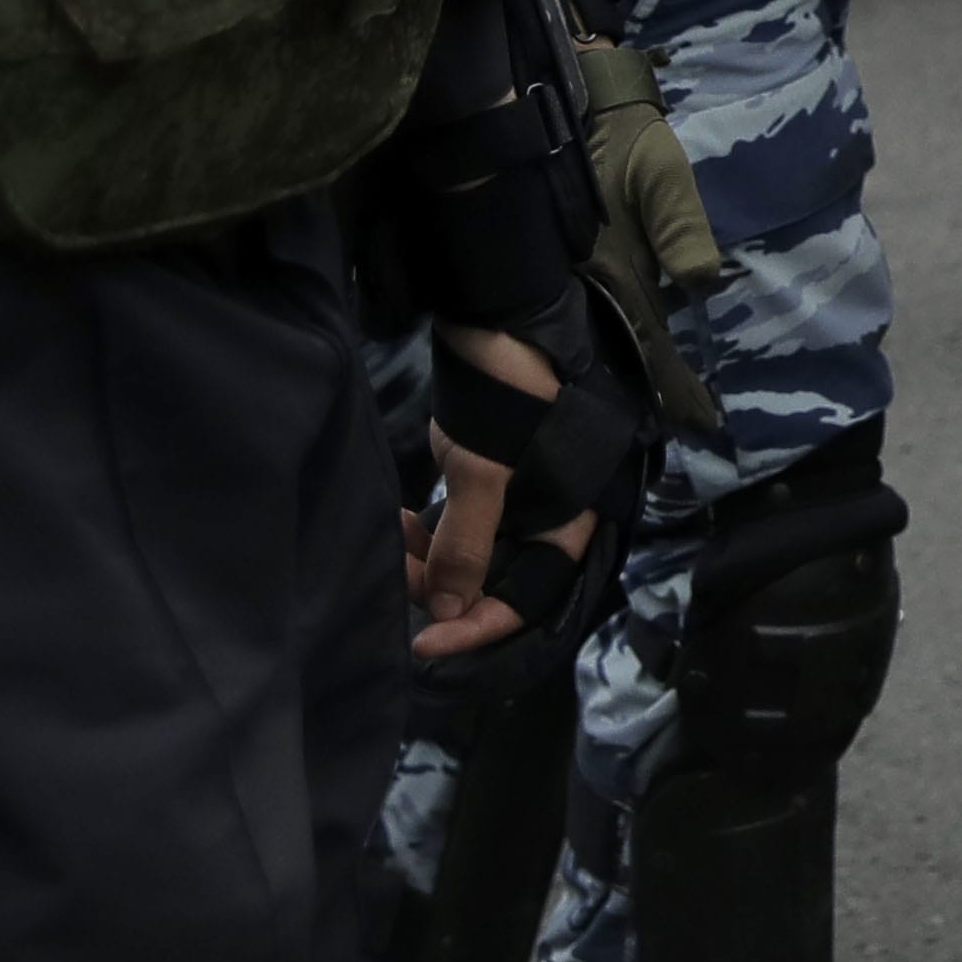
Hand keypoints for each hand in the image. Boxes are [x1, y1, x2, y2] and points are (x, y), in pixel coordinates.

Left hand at [412, 321, 593, 661]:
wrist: (500, 319)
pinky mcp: (493, 474)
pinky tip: (406, 519)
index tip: (421, 642)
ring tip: (392, 533)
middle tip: (393, 568)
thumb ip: (466, 545)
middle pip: (497, 578)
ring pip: (474, 552)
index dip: (476, 627)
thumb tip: (446, 614)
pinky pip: (463, 524)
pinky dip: (433, 532)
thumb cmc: (506, 398)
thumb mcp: (483, 473)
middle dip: (441, 585)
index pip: (526, 598)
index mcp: (568, 520)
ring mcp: (521, 495)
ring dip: (430, 556)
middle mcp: (550, 516)